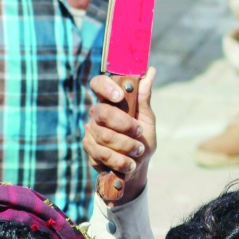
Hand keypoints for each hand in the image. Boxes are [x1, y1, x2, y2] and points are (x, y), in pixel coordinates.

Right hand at [84, 67, 156, 204]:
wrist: (137, 167)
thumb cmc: (142, 139)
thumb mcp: (147, 119)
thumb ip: (144, 97)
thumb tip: (150, 71)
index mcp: (110, 100)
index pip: (98, 83)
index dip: (106, 87)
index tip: (120, 97)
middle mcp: (97, 112)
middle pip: (103, 112)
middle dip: (125, 125)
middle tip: (139, 133)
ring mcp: (90, 130)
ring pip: (105, 136)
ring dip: (126, 146)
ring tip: (138, 151)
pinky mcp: (88, 148)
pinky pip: (102, 153)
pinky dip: (120, 160)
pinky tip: (129, 163)